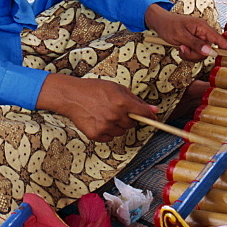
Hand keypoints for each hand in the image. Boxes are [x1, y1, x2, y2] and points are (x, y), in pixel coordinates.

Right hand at [36, 73, 157, 141]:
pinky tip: (99, 120)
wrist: (72, 96)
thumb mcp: (117, 88)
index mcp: (121, 102)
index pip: (143, 113)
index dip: (149, 115)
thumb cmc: (94, 89)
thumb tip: (154, 110)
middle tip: (117, 109)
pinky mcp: (96, 135)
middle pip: (132, 124)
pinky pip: (110, 137)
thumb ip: (136, 100)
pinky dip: (107, 131)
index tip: (152, 117)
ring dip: (118, 125)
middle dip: (128, 118)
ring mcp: (105, 127)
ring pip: (121, 132)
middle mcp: (115, 116)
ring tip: (105, 114)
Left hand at [143, 3, 226, 61]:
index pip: (217, 37)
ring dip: (190, 54)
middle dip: (195, 54)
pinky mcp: (194, 42)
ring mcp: (198, 38)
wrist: (159, 22)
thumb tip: (209, 51)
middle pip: (207, 50)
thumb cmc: (168, 25)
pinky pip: (195, 53)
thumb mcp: (180, 35)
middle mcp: (202, 32)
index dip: (226, 45)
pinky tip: (180, 48)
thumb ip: (195, 44)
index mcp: (201, 27)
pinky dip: (188, 54)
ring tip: (180, 47)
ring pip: (201, 54)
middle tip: (182, 49)